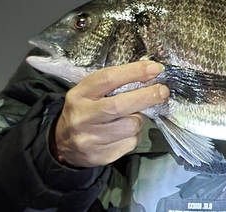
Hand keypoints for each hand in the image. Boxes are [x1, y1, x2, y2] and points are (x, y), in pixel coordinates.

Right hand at [51, 61, 169, 167]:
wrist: (62, 143)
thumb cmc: (86, 108)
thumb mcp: (92, 90)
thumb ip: (116, 82)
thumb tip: (151, 72)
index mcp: (80, 94)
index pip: (108, 79)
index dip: (134, 72)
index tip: (155, 68)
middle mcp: (83, 117)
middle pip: (119, 106)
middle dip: (146, 96)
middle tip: (163, 91)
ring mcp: (89, 139)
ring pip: (129, 126)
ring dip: (139, 118)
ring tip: (134, 115)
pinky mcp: (99, 156)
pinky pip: (129, 143)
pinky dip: (134, 135)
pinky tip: (125, 131)